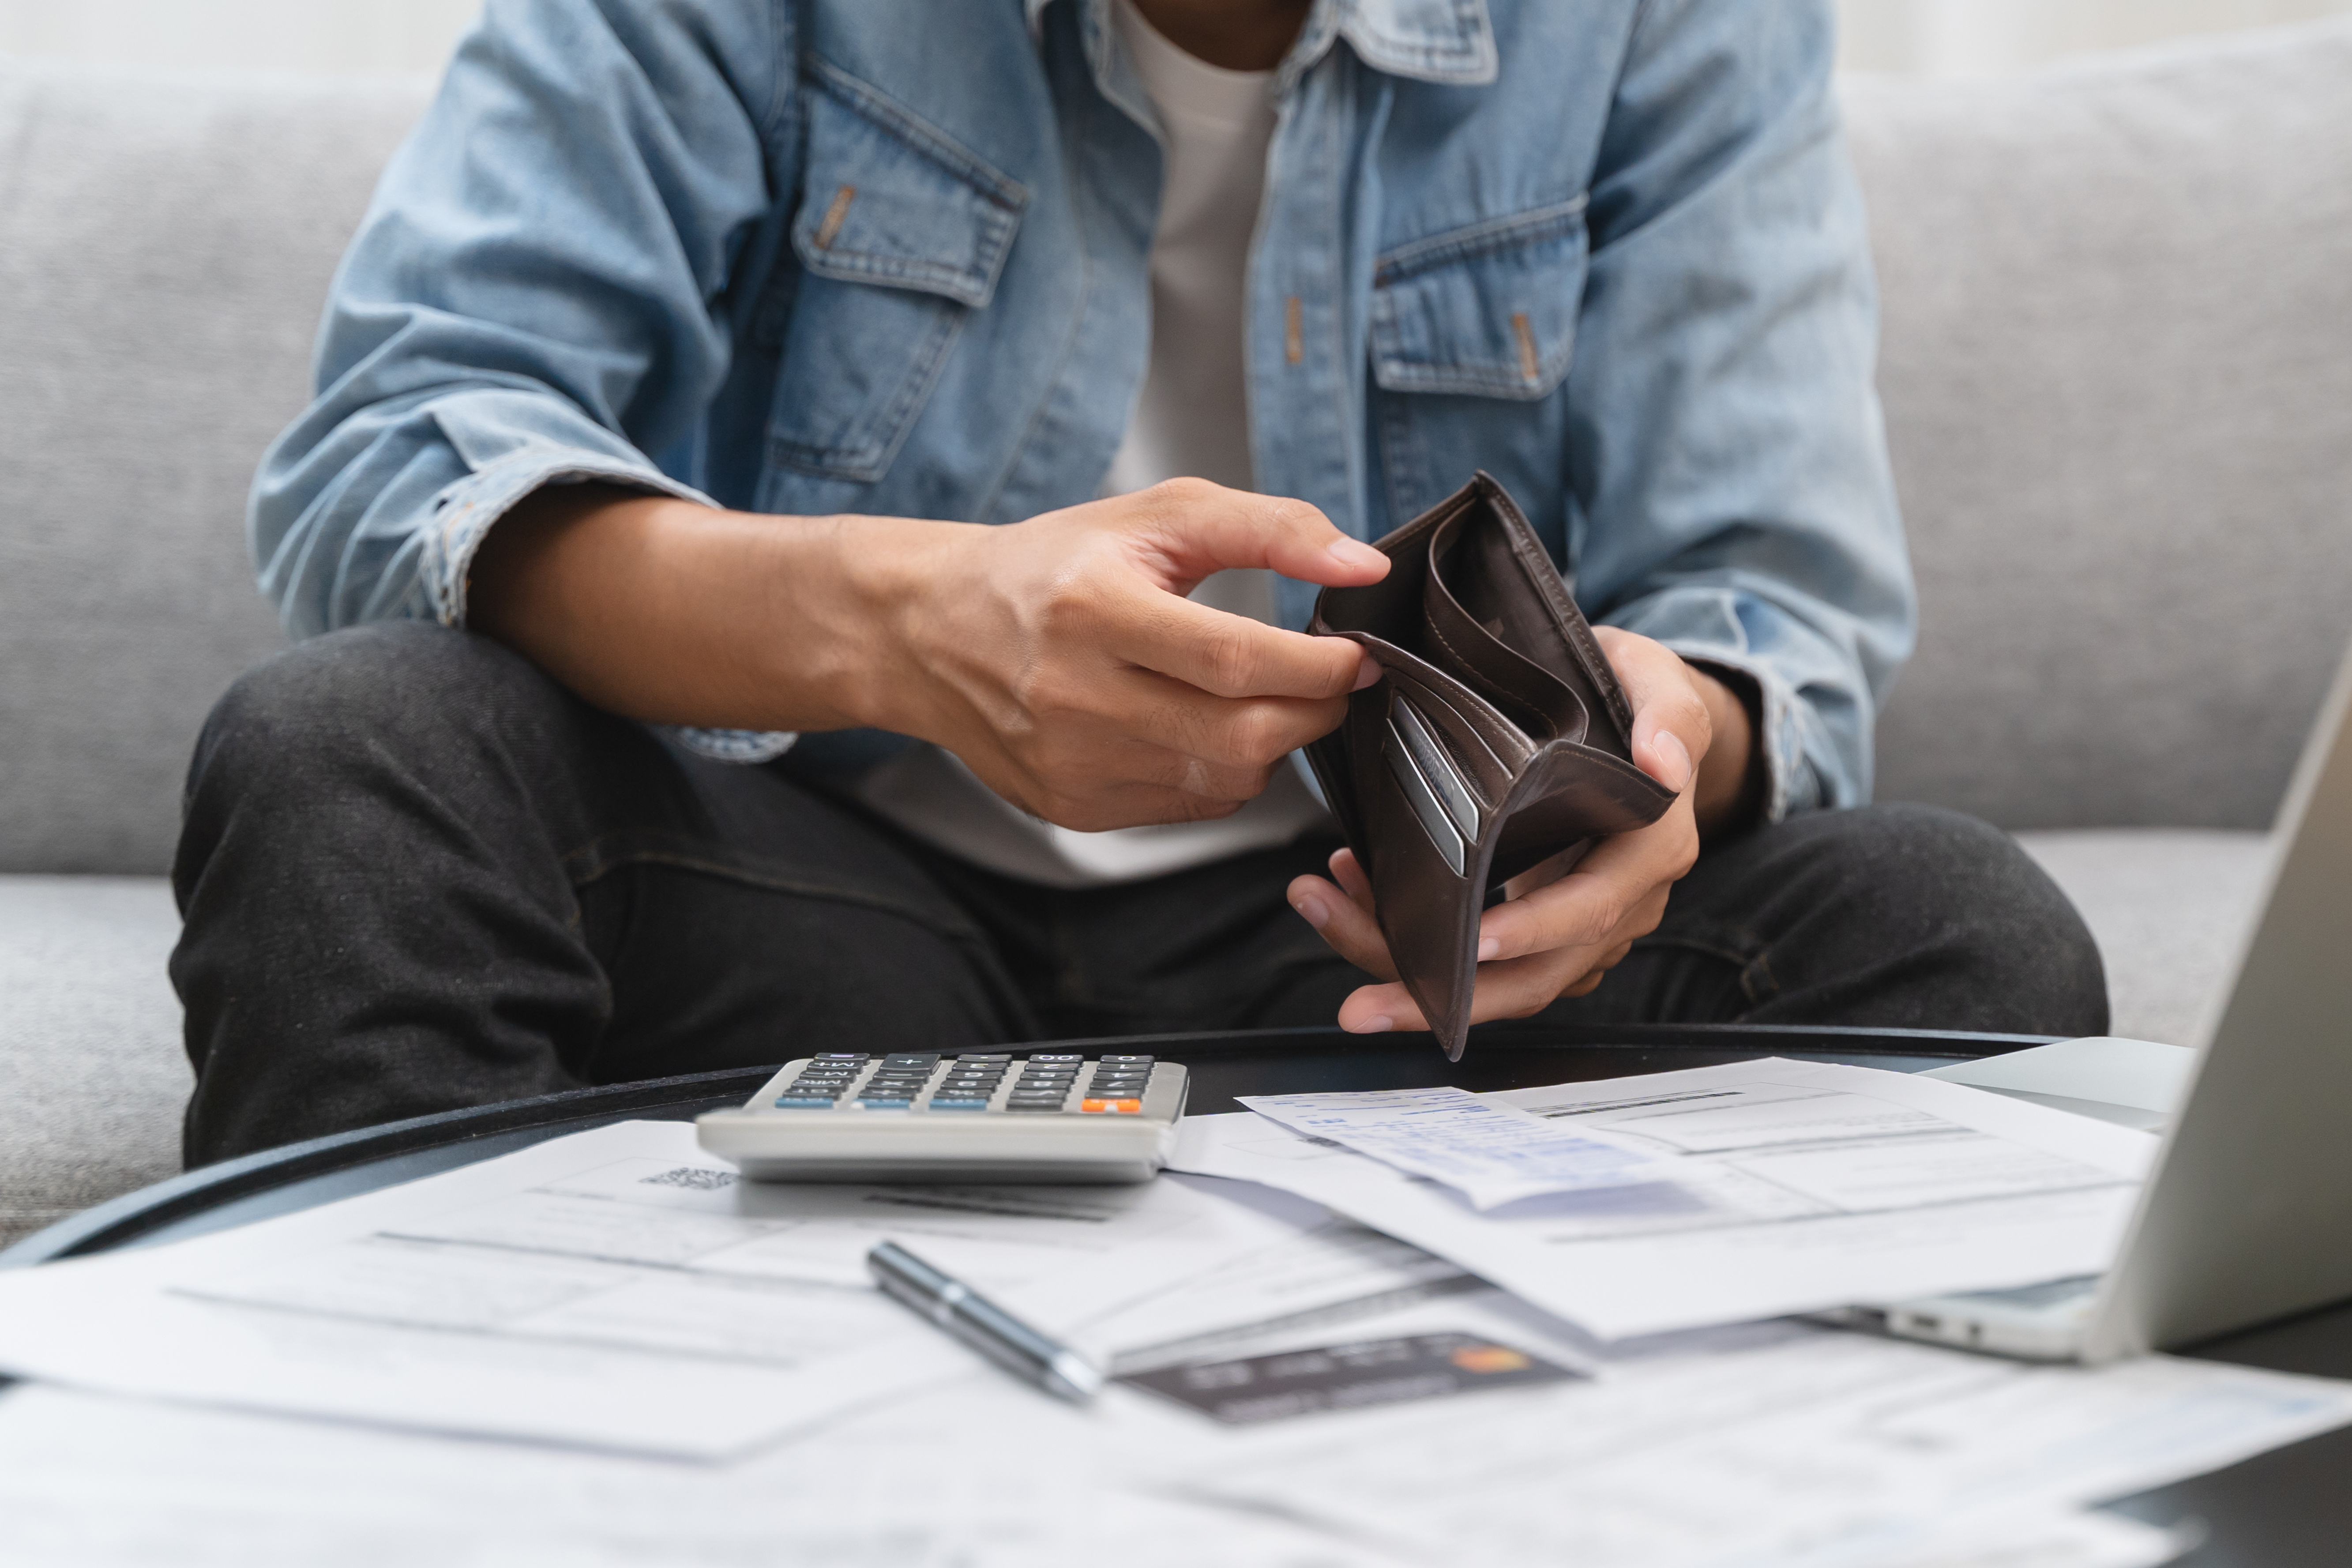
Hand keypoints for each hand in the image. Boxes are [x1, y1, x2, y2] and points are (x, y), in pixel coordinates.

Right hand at [869, 479, 1389, 830]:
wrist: (934, 632)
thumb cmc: (1053, 567)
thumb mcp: (1156, 515)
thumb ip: (1270, 529)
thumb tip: (1362, 568)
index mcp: (1093, 609)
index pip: (1236, 658)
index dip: (1320, 664)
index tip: (1358, 652)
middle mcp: (1075, 695)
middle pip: (1241, 734)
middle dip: (1315, 711)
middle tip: (1332, 679)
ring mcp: (1072, 762)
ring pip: (1226, 779)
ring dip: (1275, 743)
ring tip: (1268, 696)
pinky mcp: (1073, 806)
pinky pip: (1192, 806)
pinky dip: (1227, 772)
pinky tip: (1208, 727)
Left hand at [1287, 628, 1753, 1031]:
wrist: (1635, 721)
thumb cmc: (1633, 699)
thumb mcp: (1658, 682)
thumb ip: (1669, 715)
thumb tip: (1664, 764)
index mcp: (1649, 851)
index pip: (1589, 909)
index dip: (1529, 931)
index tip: (1468, 940)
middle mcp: (1619, 903)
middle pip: (1533, 976)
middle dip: (1445, 998)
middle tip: (1361, 1007)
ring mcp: (1578, 926)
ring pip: (1494, 979)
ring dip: (1405, 967)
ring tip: (1327, 914)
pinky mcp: (1538, 928)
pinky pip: (1476, 958)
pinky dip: (1411, 940)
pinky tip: (1355, 897)